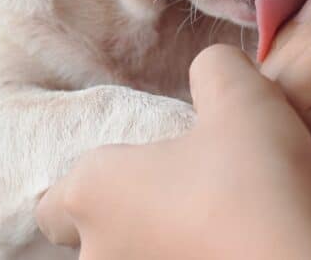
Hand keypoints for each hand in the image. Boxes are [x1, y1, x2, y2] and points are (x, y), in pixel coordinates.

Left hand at [36, 46, 310, 259]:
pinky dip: (206, 257)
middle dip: (143, 214)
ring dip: (175, 238)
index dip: (84, 189)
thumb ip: (215, 70)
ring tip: (233, 216)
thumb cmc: (258, 191)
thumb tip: (214, 70)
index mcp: (94, 194)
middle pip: (101, 236)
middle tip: (193, 193)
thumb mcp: (241, 96)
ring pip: (143, 257)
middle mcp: (101, 254)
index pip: (52, 204)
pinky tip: (248, 245)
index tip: (126, 177)